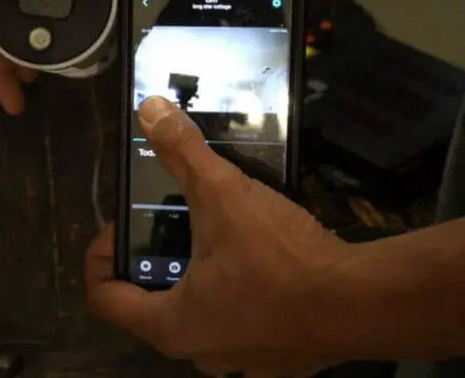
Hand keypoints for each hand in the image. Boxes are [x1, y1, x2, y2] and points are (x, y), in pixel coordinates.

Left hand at [85, 96, 350, 375]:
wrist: (362, 303)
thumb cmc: (281, 259)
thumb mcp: (225, 196)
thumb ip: (184, 153)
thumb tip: (150, 111)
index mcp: (170, 325)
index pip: (104, 299)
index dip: (101, 257)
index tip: (120, 228)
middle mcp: (198, 353)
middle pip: (150, 309)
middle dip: (154, 265)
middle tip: (168, 225)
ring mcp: (241, 363)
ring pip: (200, 319)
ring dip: (198, 282)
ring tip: (212, 237)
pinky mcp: (279, 360)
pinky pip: (242, 327)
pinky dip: (239, 298)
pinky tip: (258, 262)